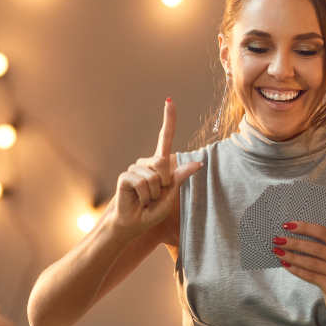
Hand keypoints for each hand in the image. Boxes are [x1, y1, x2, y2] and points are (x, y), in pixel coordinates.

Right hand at [111, 99, 202, 235]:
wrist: (133, 224)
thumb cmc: (152, 211)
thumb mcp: (171, 195)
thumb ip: (180, 177)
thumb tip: (198, 162)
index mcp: (160, 165)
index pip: (164, 138)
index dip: (168, 120)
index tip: (169, 101)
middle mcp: (147, 162)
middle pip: (165, 164)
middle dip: (165, 184)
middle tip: (156, 197)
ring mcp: (135, 168)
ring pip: (156, 177)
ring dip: (155, 194)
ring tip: (147, 200)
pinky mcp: (126, 176)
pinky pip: (144, 184)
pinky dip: (146, 196)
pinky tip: (138, 200)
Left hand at [274, 221, 325, 316]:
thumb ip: (324, 246)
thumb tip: (295, 234)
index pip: (324, 232)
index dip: (305, 228)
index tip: (288, 225)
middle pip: (316, 247)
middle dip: (294, 242)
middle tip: (278, 240)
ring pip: (311, 262)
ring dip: (292, 256)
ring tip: (278, 251)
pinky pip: (310, 276)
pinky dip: (296, 269)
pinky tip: (286, 265)